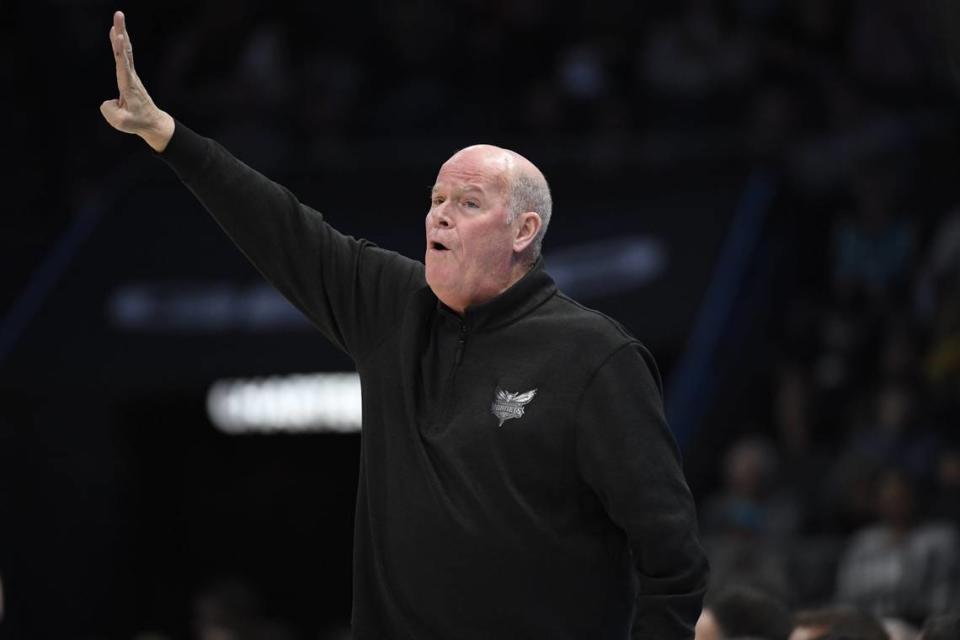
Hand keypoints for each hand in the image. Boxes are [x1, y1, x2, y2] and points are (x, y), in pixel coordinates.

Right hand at [100, 11, 173, 151]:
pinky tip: (117, 35)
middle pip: (126, 50)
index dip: (120, 50)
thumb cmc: (137, 123)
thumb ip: (109, 111)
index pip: (123, 65)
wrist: (152, 122)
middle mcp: (131, 76)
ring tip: (118, 19)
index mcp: (128, 85)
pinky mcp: (129, 76)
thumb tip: (108, 101)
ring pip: (126, 50)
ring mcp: (131, 75)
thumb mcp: (121, 123)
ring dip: (121, 33)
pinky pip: (124, 55)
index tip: (120, 35)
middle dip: (122, 31)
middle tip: (119, 14)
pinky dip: (120, 43)